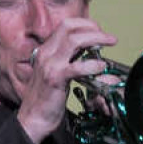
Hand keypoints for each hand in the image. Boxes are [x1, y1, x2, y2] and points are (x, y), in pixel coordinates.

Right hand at [17, 18, 116, 143]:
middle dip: (93, 28)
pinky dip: (93, 64)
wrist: (33, 119)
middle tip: (108, 38)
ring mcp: (49, 65)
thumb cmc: (47, 100)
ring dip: (96, 39)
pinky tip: (102, 67)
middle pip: (69, 27)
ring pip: (74, 40)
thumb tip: (90, 54)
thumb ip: (70, 62)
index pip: (65, 26)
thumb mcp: (57, 74)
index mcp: (46, 51)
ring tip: (109, 44)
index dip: (84, 25)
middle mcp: (46, 54)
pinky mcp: (55, 79)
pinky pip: (77, 66)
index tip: (99, 32)